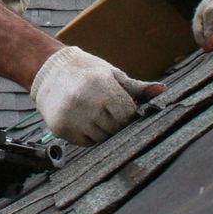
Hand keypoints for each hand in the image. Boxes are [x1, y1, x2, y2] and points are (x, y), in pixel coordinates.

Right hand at [30, 45, 162, 144]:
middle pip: (116, 128)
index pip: (127, 114)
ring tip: (94, 113)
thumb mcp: (111, 74)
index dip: (128, 113)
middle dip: (116, 122)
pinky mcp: (60, 128)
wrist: (49, 70)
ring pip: (102, 138)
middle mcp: (86, 101)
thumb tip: (163, 90)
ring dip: (103, 130)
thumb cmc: (86, 72)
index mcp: (101, 85)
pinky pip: (86, 142)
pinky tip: (83, 120)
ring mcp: (72, 116)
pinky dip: (89, 135)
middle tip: (107, 111)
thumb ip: (136, 88)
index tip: (121, 107)